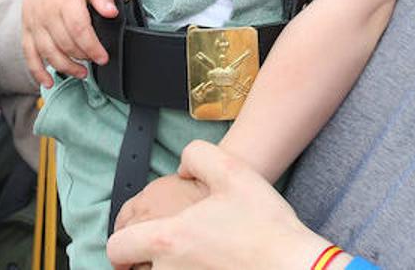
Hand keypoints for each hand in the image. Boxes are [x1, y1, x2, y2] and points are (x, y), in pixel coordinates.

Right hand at [19, 0, 116, 87]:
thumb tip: (112, 12)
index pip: (78, 30)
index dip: (92, 48)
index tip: (103, 57)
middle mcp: (47, 12)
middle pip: (64, 44)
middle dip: (82, 58)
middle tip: (95, 62)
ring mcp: (34, 21)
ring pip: (48, 52)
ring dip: (65, 67)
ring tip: (81, 73)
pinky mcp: (27, 27)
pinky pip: (28, 53)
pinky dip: (37, 70)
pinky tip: (47, 82)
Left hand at [105, 141, 327, 269]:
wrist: (296, 267)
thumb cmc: (264, 223)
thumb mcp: (231, 170)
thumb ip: (196, 156)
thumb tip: (182, 169)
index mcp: (168, 239)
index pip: (118, 249)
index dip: (119, 246)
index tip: (127, 248)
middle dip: (145, 261)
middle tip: (167, 249)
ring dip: (170, 268)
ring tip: (195, 256)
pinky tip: (210, 266)